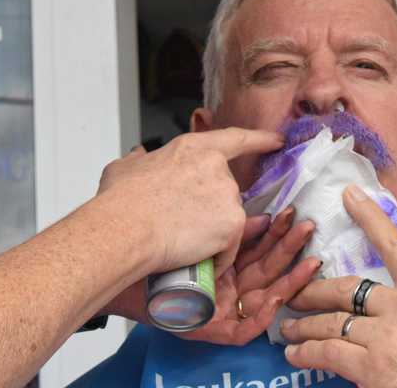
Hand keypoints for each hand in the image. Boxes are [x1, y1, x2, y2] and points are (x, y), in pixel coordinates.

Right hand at [96, 128, 283, 277]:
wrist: (125, 229)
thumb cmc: (120, 202)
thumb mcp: (124, 168)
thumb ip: (138, 159)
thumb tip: (139, 156)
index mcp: (193, 148)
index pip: (235, 138)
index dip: (259, 139)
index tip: (276, 140)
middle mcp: (216, 168)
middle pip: (226, 190)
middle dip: (210, 208)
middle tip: (183, 222)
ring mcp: (227, 197)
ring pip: (227, 220)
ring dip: (210, 233)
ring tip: (179, 241)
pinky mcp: (232, 225)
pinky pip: (228, 247)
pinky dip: (214, 257)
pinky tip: (193, 258)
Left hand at [179, 206, 320, 345]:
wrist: (132, 281)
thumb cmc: (165, 261)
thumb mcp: (205, 242)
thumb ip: (234, 233)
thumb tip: (264, 216)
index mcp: (229, 268)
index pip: (260, 250)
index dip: (278, 234)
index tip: (292, 215)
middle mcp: (232, 289)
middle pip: (268, 269)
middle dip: (291, 249)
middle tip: (309, 228)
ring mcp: (227, 312)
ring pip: (267, 298)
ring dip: (291, 281)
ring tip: (311, 263)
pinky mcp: (218, 332)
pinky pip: (245, 329)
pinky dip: (262, 316)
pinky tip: (276, 299)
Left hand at [279, 186, 396, 387]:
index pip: (395, 245)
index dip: (369, 218)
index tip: (350, 196)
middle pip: (345, 289)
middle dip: (315, 290)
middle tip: (295, 292)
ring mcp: (384, 336)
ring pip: (330, 322)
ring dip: (304, 326)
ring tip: (288, 329)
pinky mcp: (372, 367)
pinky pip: (328, 353)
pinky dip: (307, 353)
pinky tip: (297, 354)